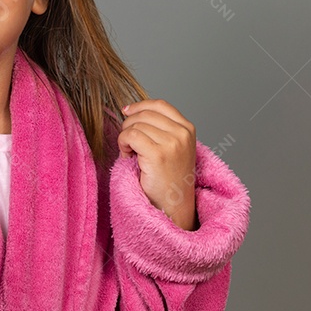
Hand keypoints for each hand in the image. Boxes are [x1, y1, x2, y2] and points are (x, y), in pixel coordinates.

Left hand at [118, 99, 198, 230]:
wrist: (173, 205)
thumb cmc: (168, 178)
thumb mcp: (171, 147)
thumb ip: (159, 128)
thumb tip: (130, 109)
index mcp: (188, 128)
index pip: (159, 105)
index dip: (139, 106)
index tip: (126, 112)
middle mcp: (183, 133)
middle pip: (145, 114)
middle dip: (130, 126)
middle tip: (130, 145)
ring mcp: (172, 143)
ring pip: (135, 125)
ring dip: (126, 138)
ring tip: (131, 154)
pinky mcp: (158, 155)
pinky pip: (130, 136)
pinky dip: (123, 144)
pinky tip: (127, 156)